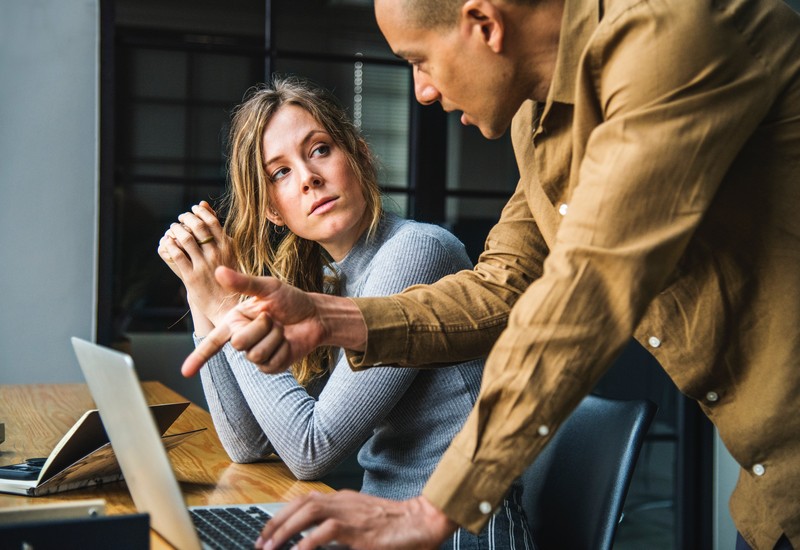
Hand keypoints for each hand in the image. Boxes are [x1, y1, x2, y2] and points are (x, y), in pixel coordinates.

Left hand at [157, 202, 236, 326]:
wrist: (227, 305)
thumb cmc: (229, 277)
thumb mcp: (229, 252)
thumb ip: (217, 231)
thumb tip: (203, 205)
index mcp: (228, 247)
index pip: (212, 221)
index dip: (200, 212)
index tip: (193, 209)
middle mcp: (217, 254)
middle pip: (198, 227)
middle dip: (186, 218)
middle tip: (181, 218)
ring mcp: (204, 266)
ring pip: (186, 239)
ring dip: (176, 230)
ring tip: (173, 228)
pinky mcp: (191, 277)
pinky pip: (177, 255)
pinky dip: (170, 245)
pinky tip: (168, 242)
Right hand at [181, 266, 329, 376]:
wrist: (314, 315)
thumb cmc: (290, 299)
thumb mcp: (268, 287)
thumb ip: (243, 283)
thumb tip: (218, 271)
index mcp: (235, 321)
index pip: (213, 341)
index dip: (198, 357)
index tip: (184, 372)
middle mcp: (242, 338)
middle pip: (239, 343)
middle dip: (261, 327)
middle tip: (273, 318)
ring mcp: (257, 355)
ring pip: (256, 354)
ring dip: (274, 338)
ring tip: (281, 328)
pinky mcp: (271, 366)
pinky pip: (271, 363)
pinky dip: (283, 350)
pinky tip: (288, 342)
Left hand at [255, 491, 456, 549]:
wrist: (423, 521)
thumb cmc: (397, 525)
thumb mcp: (363, 521)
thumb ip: (341, 526)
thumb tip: (316, 540)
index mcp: (343, 499)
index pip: (304, 500)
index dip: (282, 514)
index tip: (267, 532)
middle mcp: (343, 501)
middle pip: (301, 503)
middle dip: (276, 522)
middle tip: (260, 543)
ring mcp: (351, 513)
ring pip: (309, 512)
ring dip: (286, 529)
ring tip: (271, 548)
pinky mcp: (359, 530)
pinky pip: (327, 531)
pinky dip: (308, 542)